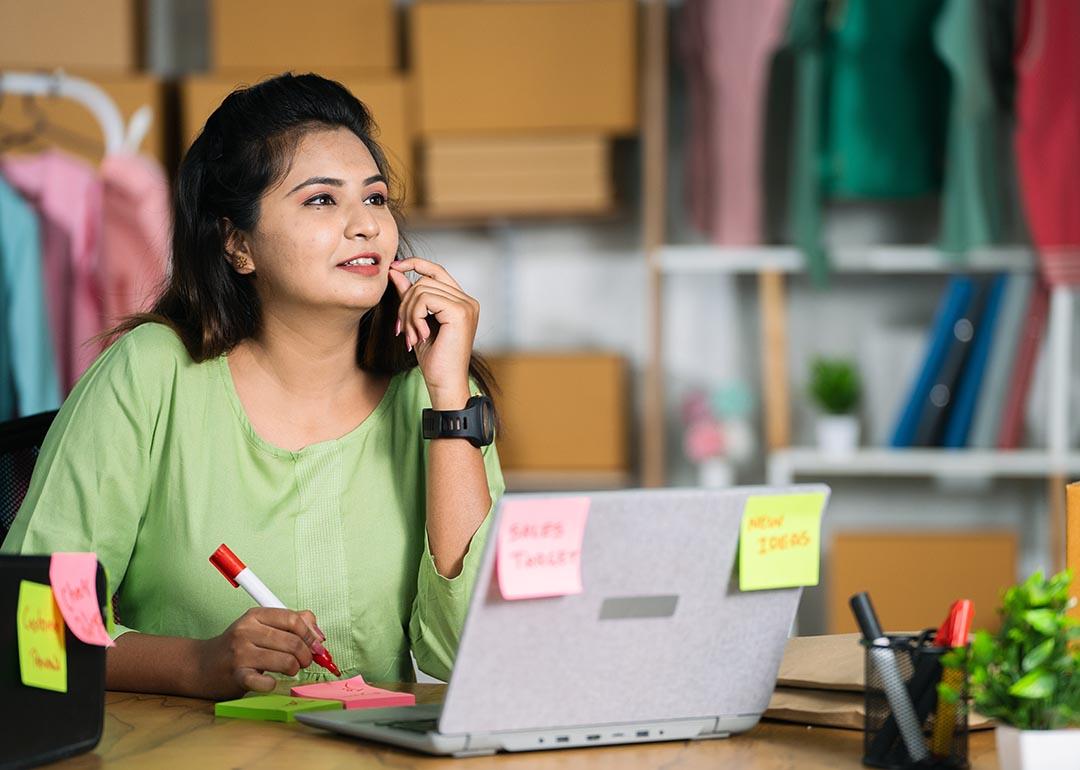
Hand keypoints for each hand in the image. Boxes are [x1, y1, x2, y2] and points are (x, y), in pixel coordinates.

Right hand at [195, 607, 325, 698]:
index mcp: (256, 615)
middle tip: (304, 662)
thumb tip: (319, 635)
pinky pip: (265, 682)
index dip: (311, 635)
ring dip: (294, 669)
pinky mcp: (236, 676)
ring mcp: (240, 653)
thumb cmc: (239, 646)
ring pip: (286, 661)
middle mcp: (246, 631)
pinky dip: (273, 684)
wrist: (201, 665)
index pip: (294, 620)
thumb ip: (292, 623)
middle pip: (293, 642)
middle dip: (306, 655)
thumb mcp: (261, 626)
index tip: (316, 646)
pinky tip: (270, 681)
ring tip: (290, 670)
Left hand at [388, 257, 479, 408]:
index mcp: (461, 301)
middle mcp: (468, 300)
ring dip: (408, 312)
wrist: (444, 383)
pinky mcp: (460, 312)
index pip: (436, 270)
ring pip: (421, 288)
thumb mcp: (416, 322)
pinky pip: (425, 299)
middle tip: (402, 329)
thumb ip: (409, 297)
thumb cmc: (434, 359)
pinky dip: (414, 316)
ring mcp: (466, 305)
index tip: (394, 268)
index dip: (415, 264)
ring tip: (411, 335)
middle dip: (405, 303)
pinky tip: (419, 335)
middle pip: (424, 280)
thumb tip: (395, 272)